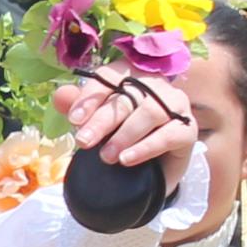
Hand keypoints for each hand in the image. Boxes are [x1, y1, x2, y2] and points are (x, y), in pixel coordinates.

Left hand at [64, 74, 191, 175]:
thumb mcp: (97, 124)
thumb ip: (78, 108)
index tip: (73, 120)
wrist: (151, 169)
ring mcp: (175, 104)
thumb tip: (59, 96)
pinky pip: (169, 134)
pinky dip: (146, 147)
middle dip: (102, 120)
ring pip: (150, 112)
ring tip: (106, 157)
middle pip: (127, 97)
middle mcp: (154, 85)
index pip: (109, 78)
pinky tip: (128, 159)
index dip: (90, 97)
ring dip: (124, 135)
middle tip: (83, 142)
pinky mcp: (187, 128)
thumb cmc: (121, 136)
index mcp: (130, 76)